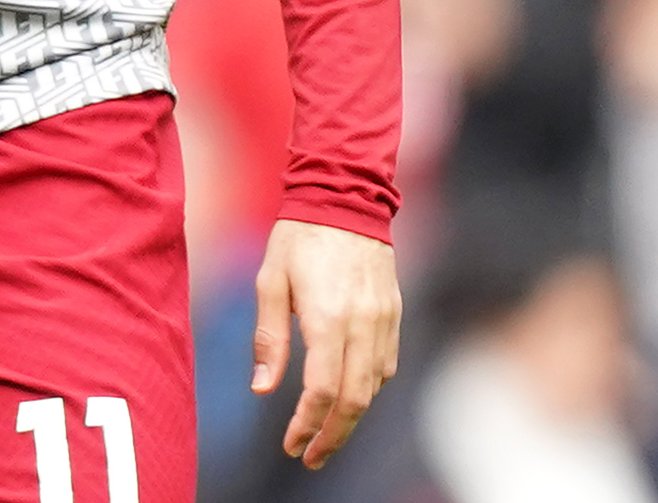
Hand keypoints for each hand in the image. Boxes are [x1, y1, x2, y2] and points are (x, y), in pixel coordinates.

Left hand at [253, 218, 400, 468]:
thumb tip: (262, 388)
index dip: (307, 424)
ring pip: (374, 389)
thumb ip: (269, 337)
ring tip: (324, 435)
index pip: (322, 389)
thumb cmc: (298, 238)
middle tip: (310, 457)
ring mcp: (384, 322)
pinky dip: (367, 390)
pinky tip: (348, 396)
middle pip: (354, 400)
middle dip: (332, 436)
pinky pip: (386, 366)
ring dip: (351, 418)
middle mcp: (362, 325)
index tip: (291, 445)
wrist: (344, 199)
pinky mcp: (395, 316)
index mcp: (328, 318)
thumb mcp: (269, 282)